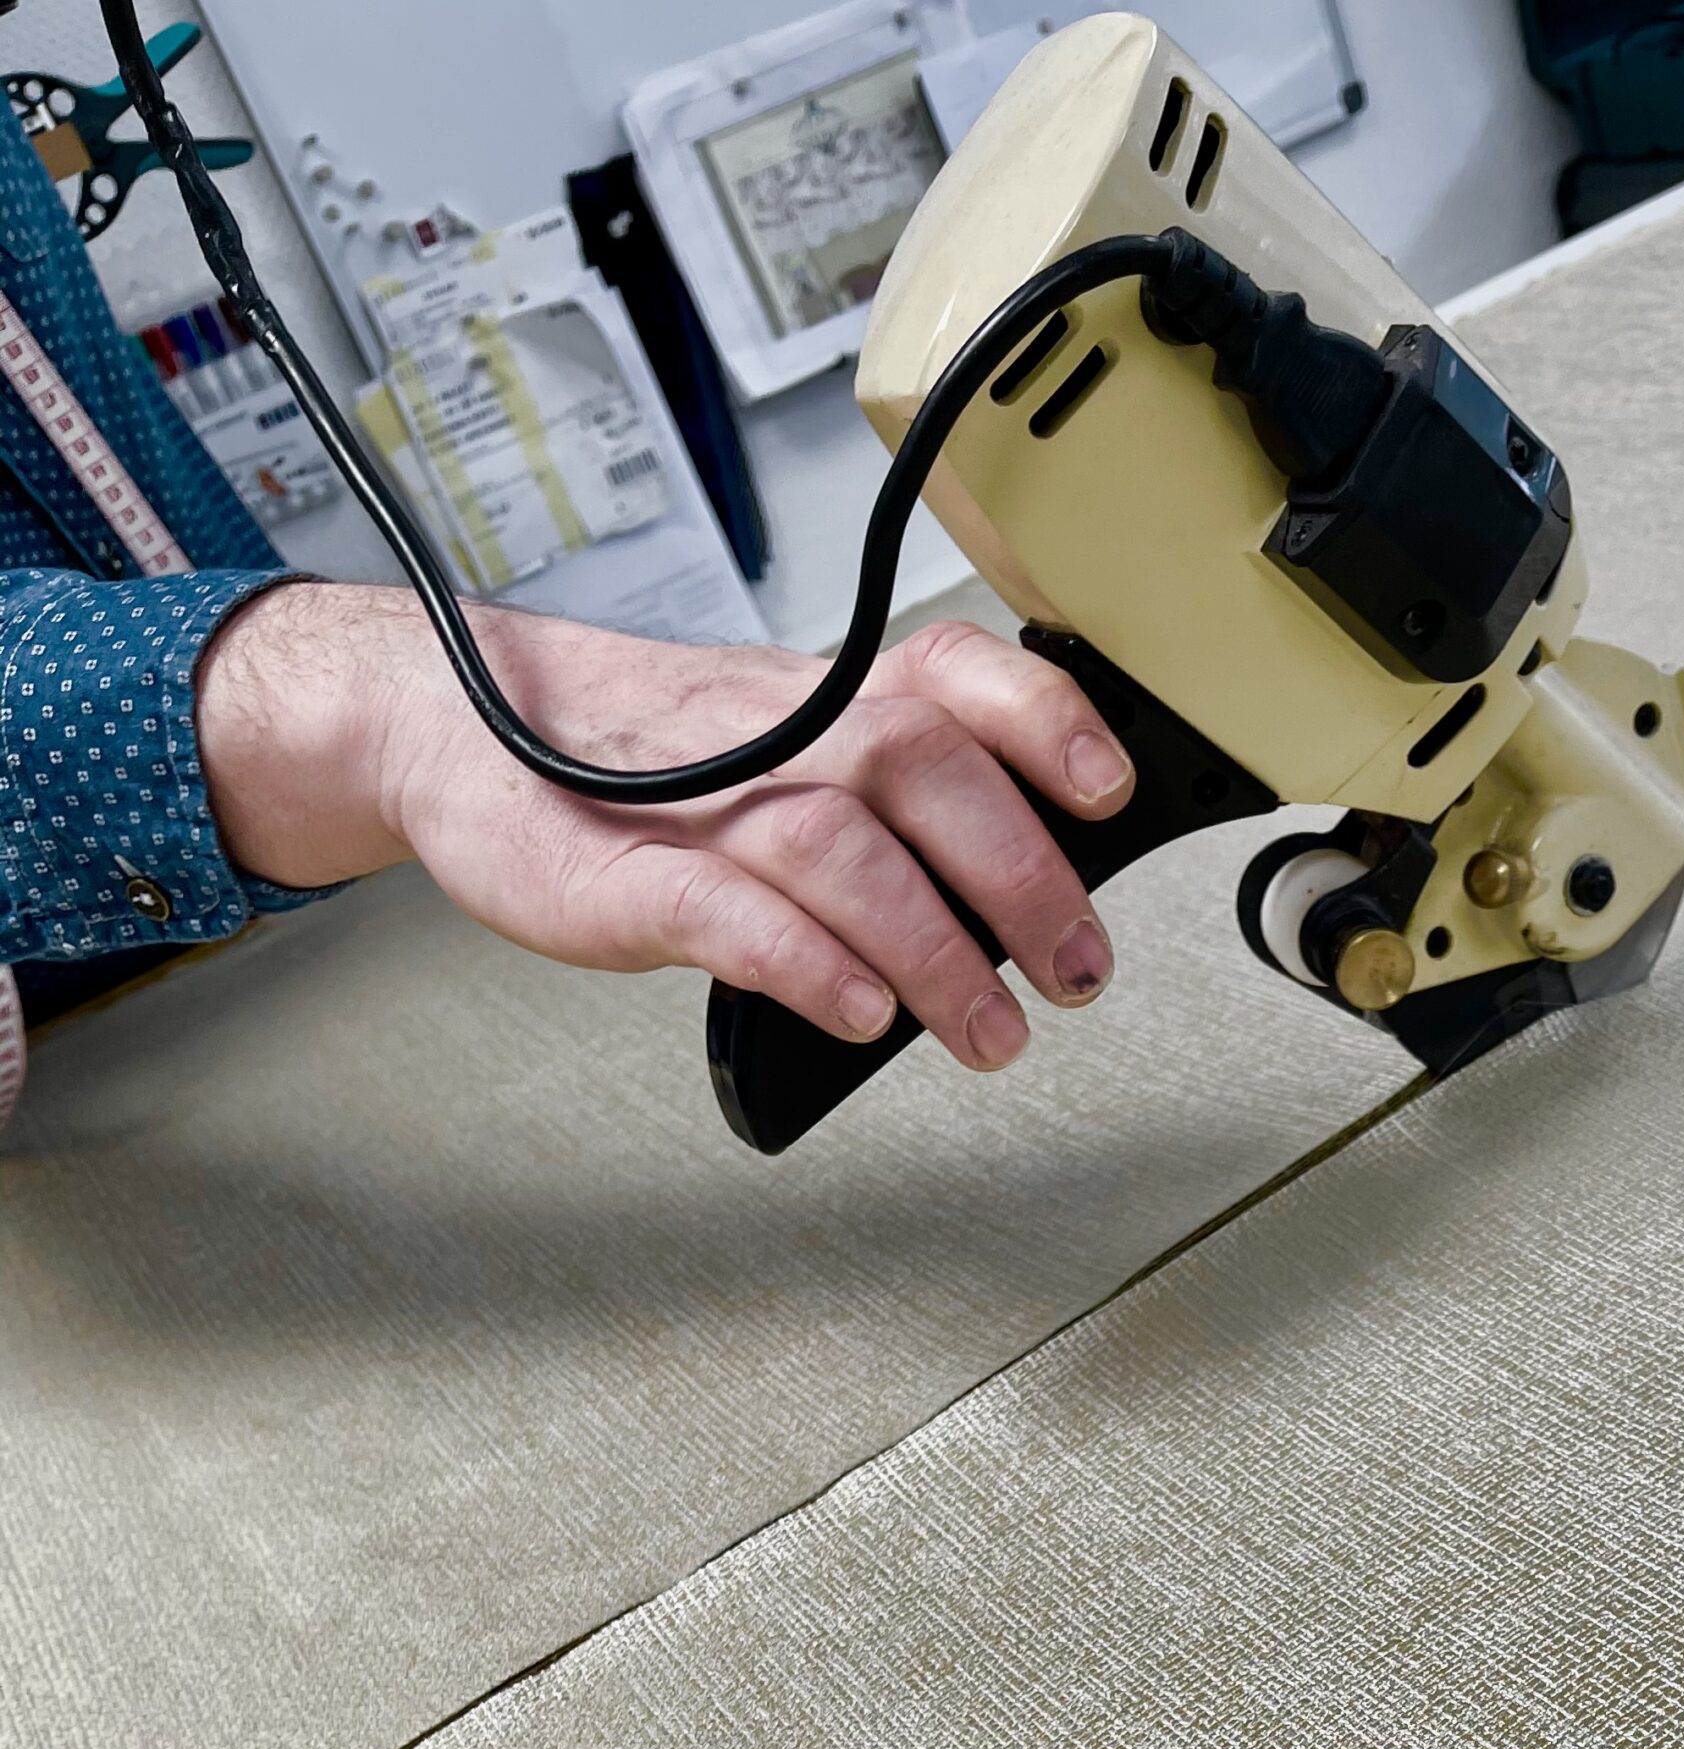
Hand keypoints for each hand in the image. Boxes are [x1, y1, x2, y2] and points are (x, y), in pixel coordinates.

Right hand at [195, 583, 1134, 1070]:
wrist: (469, 733)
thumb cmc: (660, 760)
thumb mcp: (802, 742)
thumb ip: (912, 797)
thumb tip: (1046, 892)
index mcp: (838, 696)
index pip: (960, 675)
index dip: (1046, 722)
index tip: (1108, 792)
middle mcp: (785, 734)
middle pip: (924, 771)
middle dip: (1021, 878)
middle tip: (1077, 971)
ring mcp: (706, 805)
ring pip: (841, 849)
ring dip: (931, 949)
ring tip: (987, 1031)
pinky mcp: (626, 878)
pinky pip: (727, 912)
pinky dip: (805, 963)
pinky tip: (858, 1014)